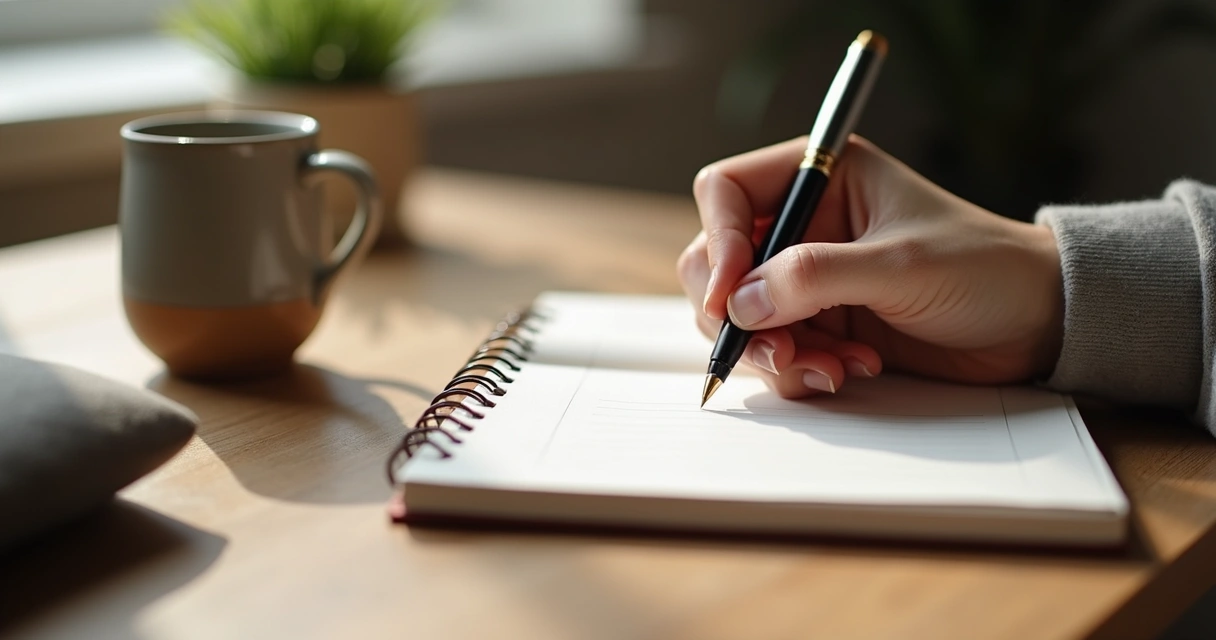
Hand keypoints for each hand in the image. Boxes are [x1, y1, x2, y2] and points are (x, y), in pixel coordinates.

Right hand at [677, 135, 1063, 397]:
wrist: (1037, 323)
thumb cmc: (985, 269)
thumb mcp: (900, 265)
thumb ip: (816, 278)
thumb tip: (741, 304)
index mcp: (820, 178)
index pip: (725, 192)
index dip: (719, 242)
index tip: (732, 297)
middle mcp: (803, 224)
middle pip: (717, 262)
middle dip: (739, 313)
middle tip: (775, 349)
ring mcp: (807, 279)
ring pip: (739, 315)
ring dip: (774, 351)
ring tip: (830, 368)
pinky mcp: (820, 324)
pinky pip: (775, 350)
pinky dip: (802, 369)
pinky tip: (853, 369)